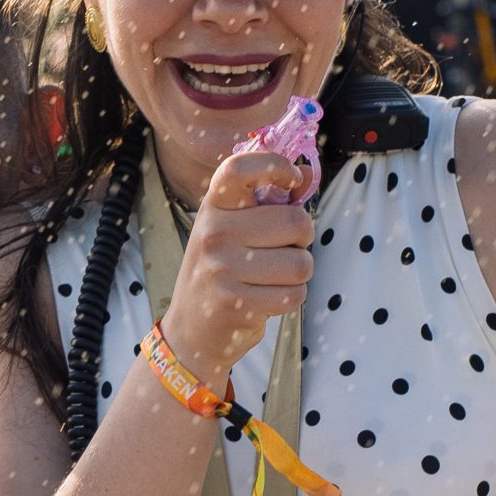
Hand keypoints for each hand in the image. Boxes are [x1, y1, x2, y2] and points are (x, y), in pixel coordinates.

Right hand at [158, 151, 317, 381]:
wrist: (191, 330)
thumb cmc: (223, 272)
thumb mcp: (233, 230)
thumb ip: (268, 201)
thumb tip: (305, 173)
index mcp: (214, 207)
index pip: (239, 168)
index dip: (274, 165)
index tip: (292, 179)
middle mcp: (213, 233)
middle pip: (296, 222)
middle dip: (303, 240)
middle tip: (284, 250)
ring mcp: (221, 269)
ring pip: (301, 263)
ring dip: (299, 274)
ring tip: (273, 278)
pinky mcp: (235, 303)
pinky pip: (294, 294)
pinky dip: (291, 298)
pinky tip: (267, 299)